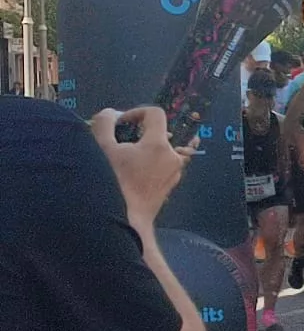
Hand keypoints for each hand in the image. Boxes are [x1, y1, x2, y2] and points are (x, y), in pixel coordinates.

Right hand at [91, 106, 191, 229]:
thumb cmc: (111, 182)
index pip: (155, 114)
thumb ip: (105, 124)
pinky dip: (150, 162)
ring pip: (163, 149)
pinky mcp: (171, 185)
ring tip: (125, 156)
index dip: (137, 112)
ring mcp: (175, 172)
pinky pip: (163, 165)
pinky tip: (132, 171)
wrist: (124, 218)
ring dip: (145, 147)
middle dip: (140, 132)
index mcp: (159, 144)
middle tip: (120, 140)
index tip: (122, 123)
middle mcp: (173, 156)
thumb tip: (112, 114)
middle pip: (160, 132)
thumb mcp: (101, 148)